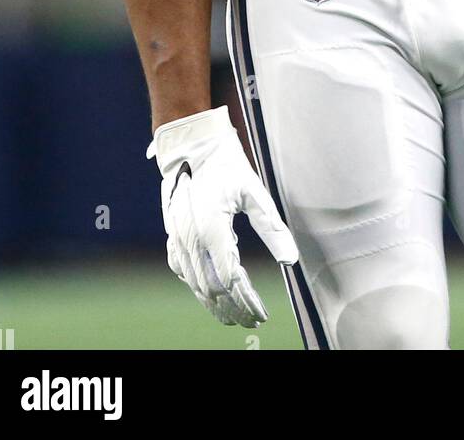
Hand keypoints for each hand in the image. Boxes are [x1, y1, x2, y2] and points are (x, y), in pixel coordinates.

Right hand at [147, 105, 297, 325]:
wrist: (193, 146)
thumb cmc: (226, 165)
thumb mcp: (254, 192)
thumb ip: (272, 228)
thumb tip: (291, 259)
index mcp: (212, 230)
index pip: (231, 280)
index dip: (247, 300)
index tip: (262, 312)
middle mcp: (191, 239)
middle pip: (212, 290)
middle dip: (233, 308)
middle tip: (252, 318)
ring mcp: (178, 238)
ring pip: (195, 284)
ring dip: (214, 303)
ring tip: (234, 314)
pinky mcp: (172, 234)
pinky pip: (181, 270)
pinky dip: (196, 285)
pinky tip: (209, 291)